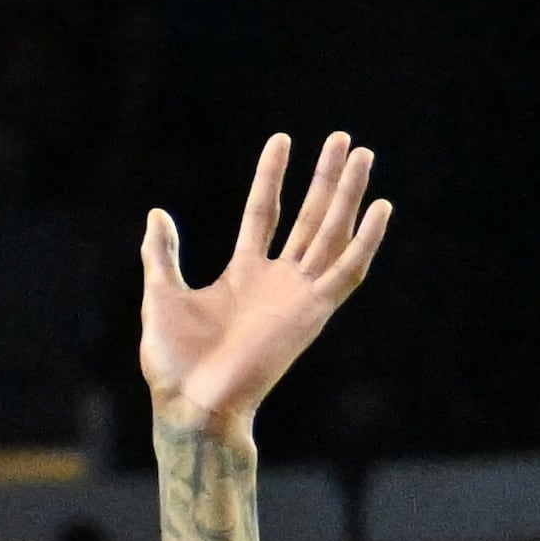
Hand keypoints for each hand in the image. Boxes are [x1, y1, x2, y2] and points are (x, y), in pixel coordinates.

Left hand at [141, 131, 391, 429]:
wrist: (190, 401)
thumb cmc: (174, 360)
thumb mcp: (162, 294)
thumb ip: (162, 254)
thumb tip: (158, 214)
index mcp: (243, 274)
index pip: (264, 212)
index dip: (272, 177)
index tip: (282, 140)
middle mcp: (277, 280)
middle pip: (309, 217)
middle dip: (325, 178)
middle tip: (344, 139)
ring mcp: (298, 294)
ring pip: (333, 234)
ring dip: (349, 196)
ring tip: (363, 155)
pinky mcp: (313, 312)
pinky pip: (347, 272)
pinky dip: (366, 241)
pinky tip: (380, 209)